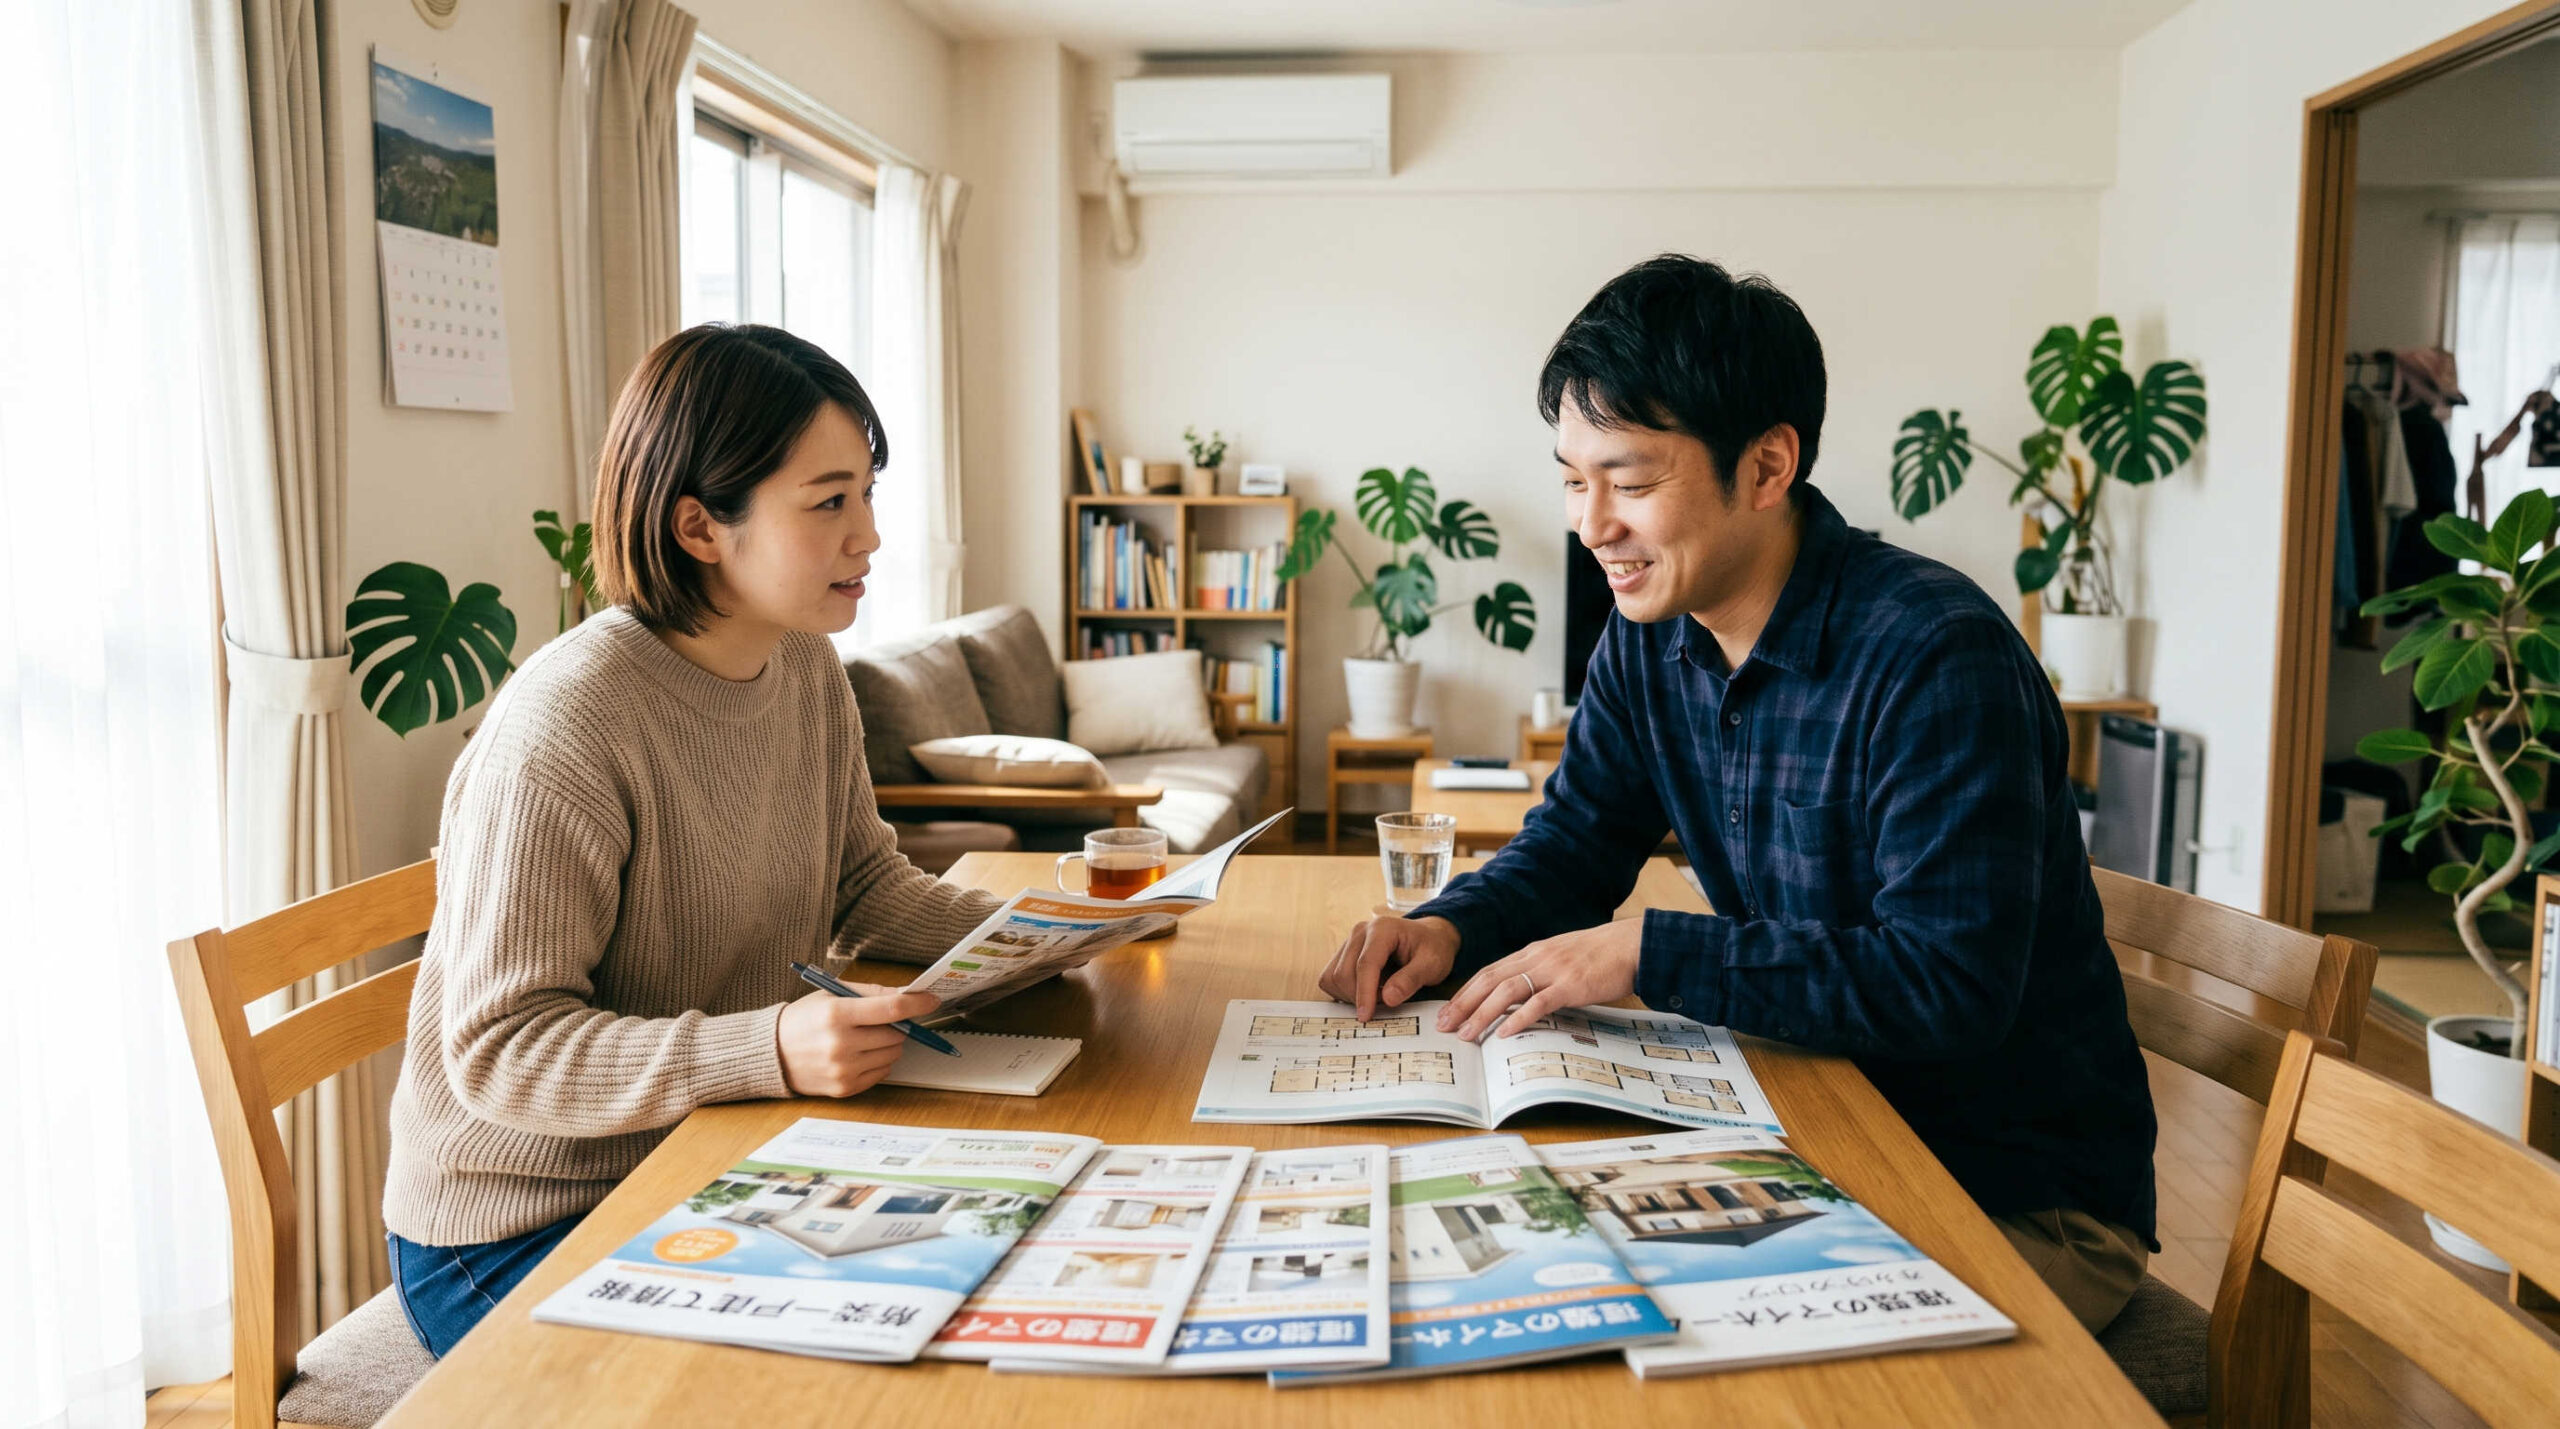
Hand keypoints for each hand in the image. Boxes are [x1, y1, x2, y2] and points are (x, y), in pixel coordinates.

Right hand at [777, 983, 939, 1097]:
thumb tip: (908, 993)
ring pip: (893, 1054)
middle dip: (897, 1026)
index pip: (890, 1009)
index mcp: (836, 1015)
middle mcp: (840, 1044)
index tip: (931, 1000)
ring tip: (864, 1037)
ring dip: (889, 1044)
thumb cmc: (804, 1019)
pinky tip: (858, 1054)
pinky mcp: (844, 1088)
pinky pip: (882, 1073)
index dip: (917, 1003)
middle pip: (896, 1034)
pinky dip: (878, 1062)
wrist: (772, 1053)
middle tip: (880, 1021)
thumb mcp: (832, 995)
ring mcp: (843, 1070)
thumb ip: (872, 993)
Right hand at [1317, 915, 1458, 1021]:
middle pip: (1344, 972)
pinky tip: (1367, 991)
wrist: (1428, 938)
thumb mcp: (1432, 964)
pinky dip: (1345, 992)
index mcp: (1382, 929)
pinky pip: (1331, 978)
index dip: (1364, 993)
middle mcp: (1360, 932)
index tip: (1366, 1016)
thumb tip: (1388, 998)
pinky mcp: (1343, 953)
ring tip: (1379, 993)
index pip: (1365, 964)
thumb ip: (1411, 979)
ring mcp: (1349, 942)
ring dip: (1351, 995)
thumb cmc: (1432, 948)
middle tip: (1387, 1000)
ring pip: (1333, 977)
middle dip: (1360, 996)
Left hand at [1437, 919, 1643, 1040]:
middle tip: (1443, 1025)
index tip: (1448, 1010)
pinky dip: (1519, 1018)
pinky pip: (1539, 1003)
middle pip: (1489, 980)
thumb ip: (1541, 972)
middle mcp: (1536, 958)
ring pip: (1507, 992)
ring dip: (1482, 1014)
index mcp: (1532, 952)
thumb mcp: (1562, 958)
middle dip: (1463, 1003)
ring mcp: (1553, 971)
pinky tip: (1505, 1033)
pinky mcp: (1571, 985)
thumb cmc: (1600, 955)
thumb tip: (1522, 995)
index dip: (1465, 991)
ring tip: (1467, 1034)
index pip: (1489, 971)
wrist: (1632, 945)